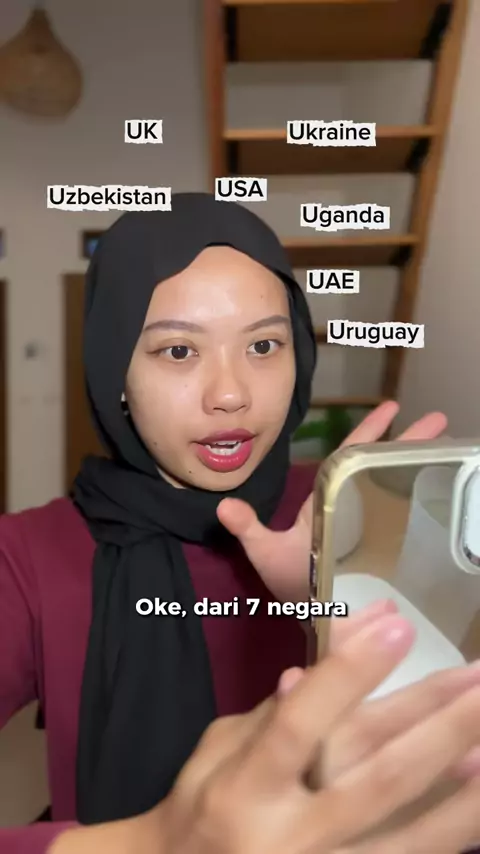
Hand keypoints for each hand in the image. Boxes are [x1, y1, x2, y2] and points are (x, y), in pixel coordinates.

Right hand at [159, 611, 479, 853]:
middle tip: (479, 675)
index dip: (349, 674)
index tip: (395, 624)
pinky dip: (448, 833)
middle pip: (378, 774)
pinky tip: (479, 800)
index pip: (300, 723)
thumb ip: (271, 713)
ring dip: (462, 784)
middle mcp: (293, 834)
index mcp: (247, 787)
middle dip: (434, 721)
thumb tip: (315, 666)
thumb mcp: (216, 753)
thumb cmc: (199, 811)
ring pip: (411, 831)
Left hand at [217, 401, 447, 601]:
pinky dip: (424, 500)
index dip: (368, 432)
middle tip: (438, 419)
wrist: (312, 617)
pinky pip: (408, 517)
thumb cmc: (290, 582)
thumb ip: (249, 529)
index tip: (391, 408)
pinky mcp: (388, 547)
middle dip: (407, 442)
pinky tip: (444, 488)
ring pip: (398, 487)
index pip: (349, 457)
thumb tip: (223, 506)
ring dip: (420, 466)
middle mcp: (352, 506)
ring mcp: (372, 525)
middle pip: (381, 465)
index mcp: (327, 498)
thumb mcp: (267, 552)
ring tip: (449, 446)